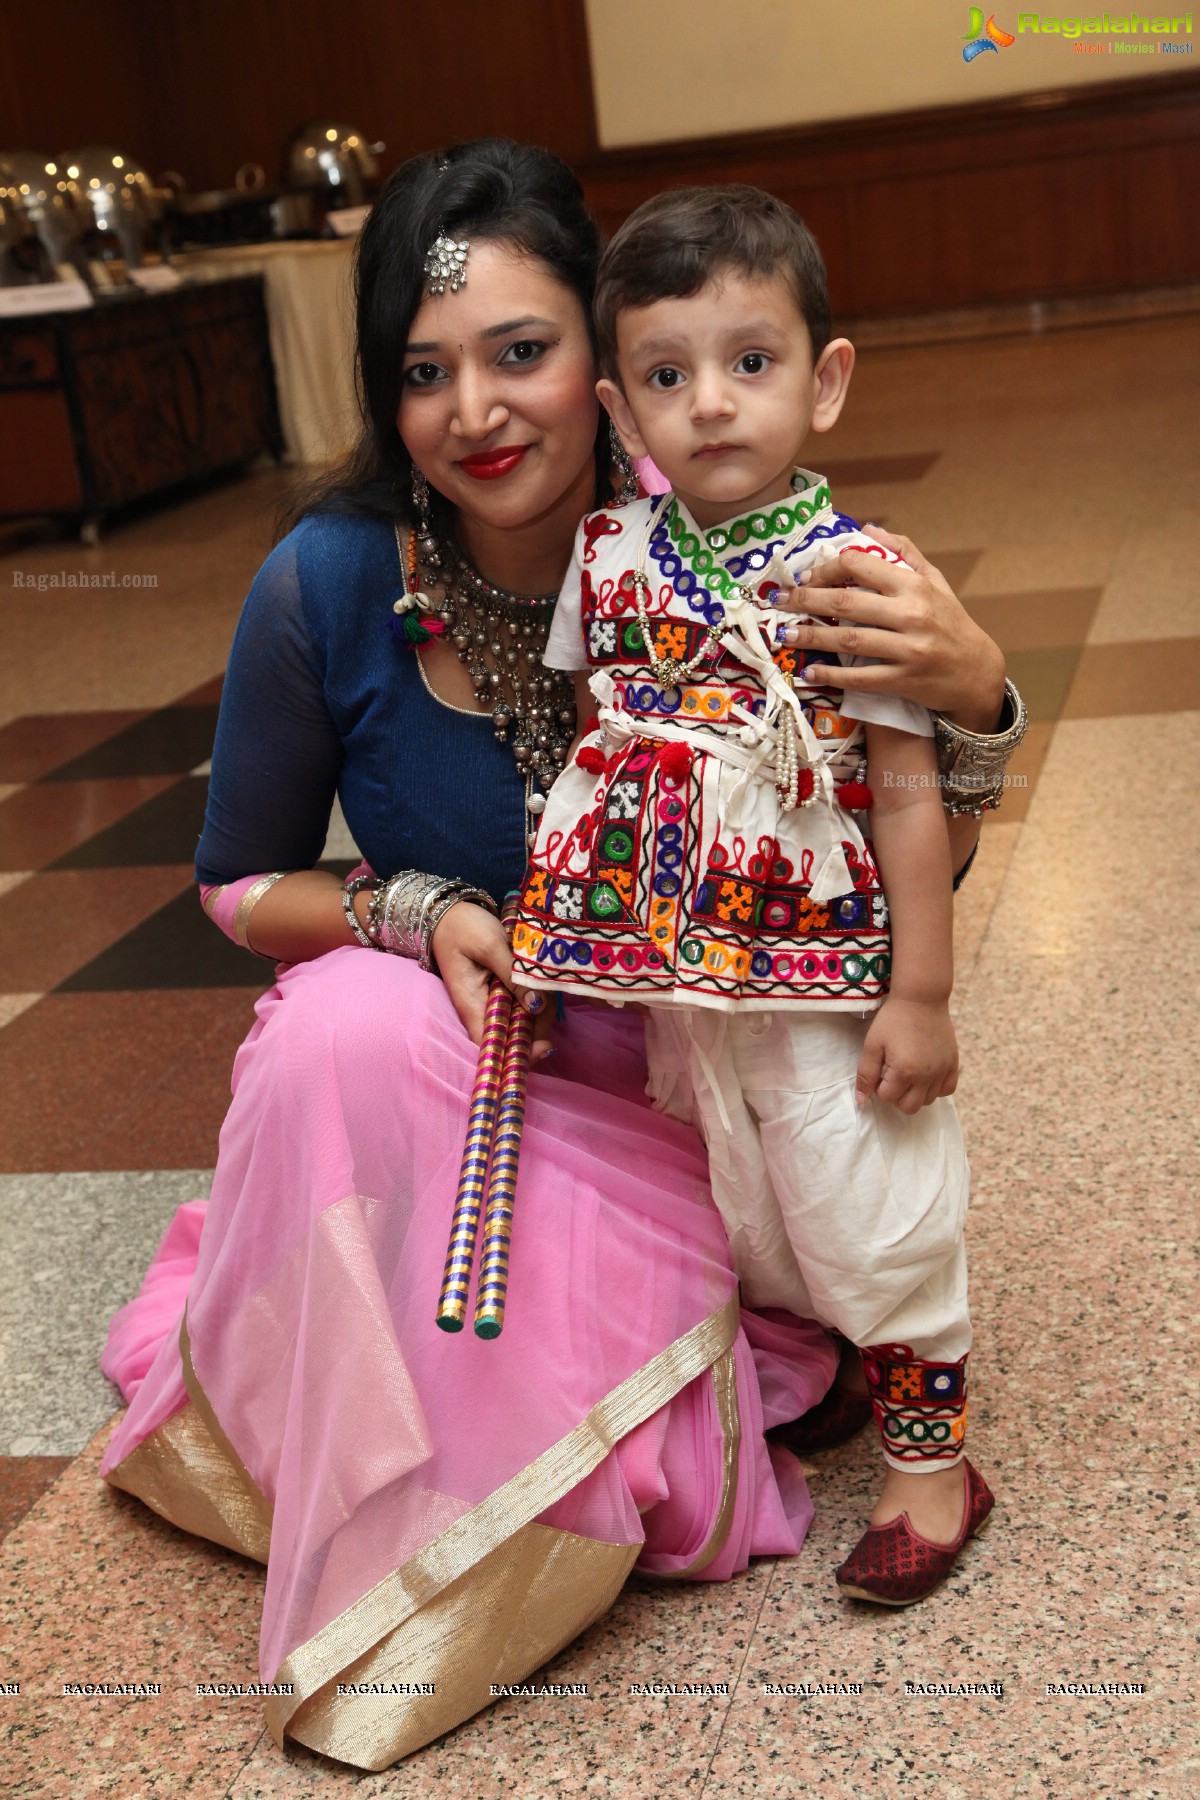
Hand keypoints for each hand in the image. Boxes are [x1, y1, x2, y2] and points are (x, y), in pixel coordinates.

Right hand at [430, 902, 554, 1063]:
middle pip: (514, 1036)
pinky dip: (536, 995)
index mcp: (472, 1006)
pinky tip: (543, 978)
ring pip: (523, 1020)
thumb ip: (514, 976)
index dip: (518, 1054)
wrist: (449, 911)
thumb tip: (537, 1006)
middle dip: (538, 1025)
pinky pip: (523, 1002)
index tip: (546, 1047)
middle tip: (552, 998)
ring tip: (548, 980)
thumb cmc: (463, 928)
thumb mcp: (490, 946)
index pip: (492, 1046)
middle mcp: (482, 1010)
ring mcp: (493, 1001)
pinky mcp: (502, 990)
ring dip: (541, 1008)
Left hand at [774, 525, 1005, 728]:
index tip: (805, 577)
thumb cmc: (951, 622)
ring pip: (849, 640)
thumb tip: (867, 527)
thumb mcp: (934, 581)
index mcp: (914, 586)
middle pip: (846, 602)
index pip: (859, 566)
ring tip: (786, 634)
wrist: (977, 672)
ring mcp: (907, 650)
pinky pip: (860, 678)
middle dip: (806, 600)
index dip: (826, 569)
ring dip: (812, 637)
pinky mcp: (903, 681)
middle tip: (779, 601)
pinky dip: (831, 676)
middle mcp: (911, 615)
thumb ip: (903, 552)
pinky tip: (809, 672)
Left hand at [855, 996, 958, 1113]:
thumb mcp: (873, 1045)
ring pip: (929, 1101)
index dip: (878, 1087)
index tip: (879, 1070)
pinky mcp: (953, 1064)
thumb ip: (866, 1074)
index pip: (888, 1098)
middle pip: (910, 1107)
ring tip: (908, 1073)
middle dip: (896, 1096)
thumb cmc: (893, 1019)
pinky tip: (926, 1075)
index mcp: (905, 1072)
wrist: (921, 999)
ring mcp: (942, 1071)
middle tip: (892, 1076)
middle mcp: (926, 1076)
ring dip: (915, 1093)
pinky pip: (947, 1090)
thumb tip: (861, 1100)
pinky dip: (936, 1088)